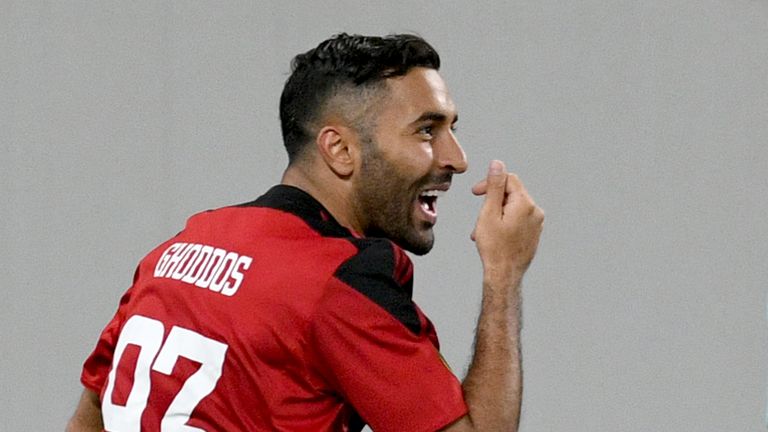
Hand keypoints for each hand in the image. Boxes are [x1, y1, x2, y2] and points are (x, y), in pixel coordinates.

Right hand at [471, 160, 543, 281]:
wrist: (505, 275)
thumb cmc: (494, 248)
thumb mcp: (488, 213)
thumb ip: (493, 186)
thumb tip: (497, 165)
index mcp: (525, 203)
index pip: (508, 179)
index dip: (489, 183)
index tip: (476, 193)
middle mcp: (535, 211)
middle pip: (511, 193)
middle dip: (492, 201)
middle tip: (479, 216)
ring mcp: (537, 223)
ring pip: (513, 207)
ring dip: (497, 213)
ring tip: (483, 230)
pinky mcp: (534, 233)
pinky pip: (518, 219)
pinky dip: (505, 222)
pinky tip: (494, 235)